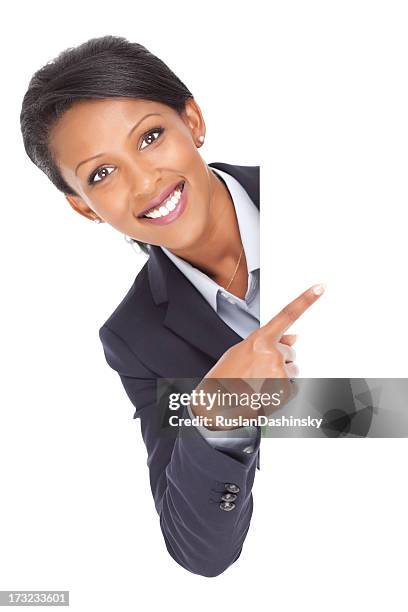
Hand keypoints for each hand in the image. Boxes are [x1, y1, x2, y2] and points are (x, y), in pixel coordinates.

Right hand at [190, 283, 324, 428]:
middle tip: (257, 372)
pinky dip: (281, 391)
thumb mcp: (241, 352)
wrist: (216, 405)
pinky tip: (264, 393)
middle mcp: (272, 354)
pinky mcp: (284, 391)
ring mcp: (280, 373)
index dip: (306, 300)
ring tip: (258, 384)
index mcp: (259, 340)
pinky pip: (292, 387)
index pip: (287, 315)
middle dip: (278, 361)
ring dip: (280, 376)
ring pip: (292, 370)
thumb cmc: (225, 378)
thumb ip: (268, 342)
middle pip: (290, 353)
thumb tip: (294, 338)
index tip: (321, 287)